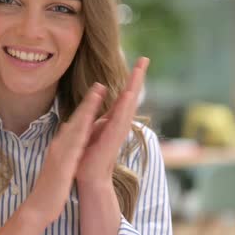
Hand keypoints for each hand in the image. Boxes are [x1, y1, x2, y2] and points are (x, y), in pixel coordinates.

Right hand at [9, 83, 106, 233]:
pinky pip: (73, 148)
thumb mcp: (59, 162)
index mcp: (61, 145)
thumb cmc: (51, 186)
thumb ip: (63, 146)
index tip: (97, 91)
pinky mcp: (62, 165)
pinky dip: (81, 135)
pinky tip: (88, 126)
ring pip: (75, 129)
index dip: (87, 106)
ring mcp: (60, 154)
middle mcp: (59, 145)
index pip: (76, 122)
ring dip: (86, 112)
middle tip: (99, 85)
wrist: (38, 206)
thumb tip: (66, 131)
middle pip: (75, 121)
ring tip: (96, 98)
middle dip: (88, 103)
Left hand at [75, 57, 149, 184]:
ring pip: (128, 104)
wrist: (89, 176)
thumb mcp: (92, 129)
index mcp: (114, 119)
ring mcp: (118, 130)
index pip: (125, 95)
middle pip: (131, 95)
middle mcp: (120, 123)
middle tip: (145, 58)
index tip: (139, 62)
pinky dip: (124, 107)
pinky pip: (119, 119)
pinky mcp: (113, 138)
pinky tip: (128, 94)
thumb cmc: (90, 154)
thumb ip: (96, 116)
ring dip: (134, 87)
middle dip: (137, 77)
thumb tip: (94, 101)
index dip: (131, 79)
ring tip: (139, 70)